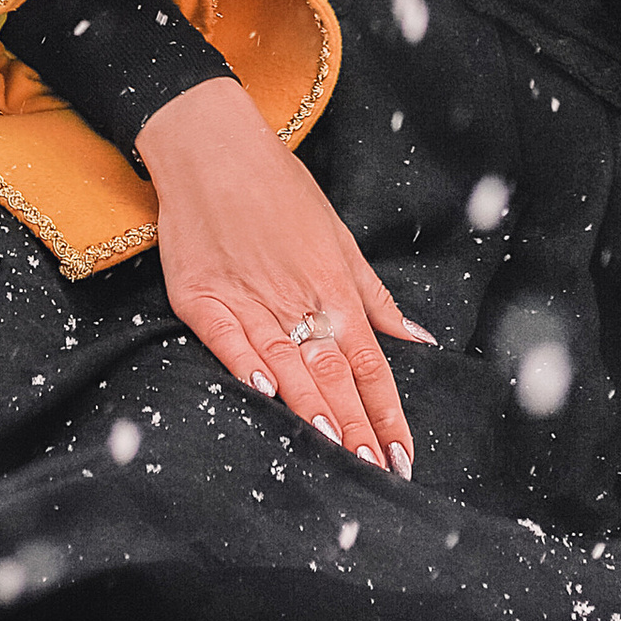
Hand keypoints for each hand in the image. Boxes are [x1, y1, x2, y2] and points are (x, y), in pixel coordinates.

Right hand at [137, 74, 429, 473]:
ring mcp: (248, 298)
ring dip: (312, 410)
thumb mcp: (338, 237)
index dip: (387, 412)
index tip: (402, 456)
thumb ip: (374, 296)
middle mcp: (296, 298)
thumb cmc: (280, 189)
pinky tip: (266, 396)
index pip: (369, 363)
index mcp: (334, 288)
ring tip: (335, 451)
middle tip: (376, 474)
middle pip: (333, 374)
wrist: (214, 146)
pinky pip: (228, 339)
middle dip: (357, 427)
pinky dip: (246, 367)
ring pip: (287, 365)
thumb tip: (418, 338)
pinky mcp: (202, 296)